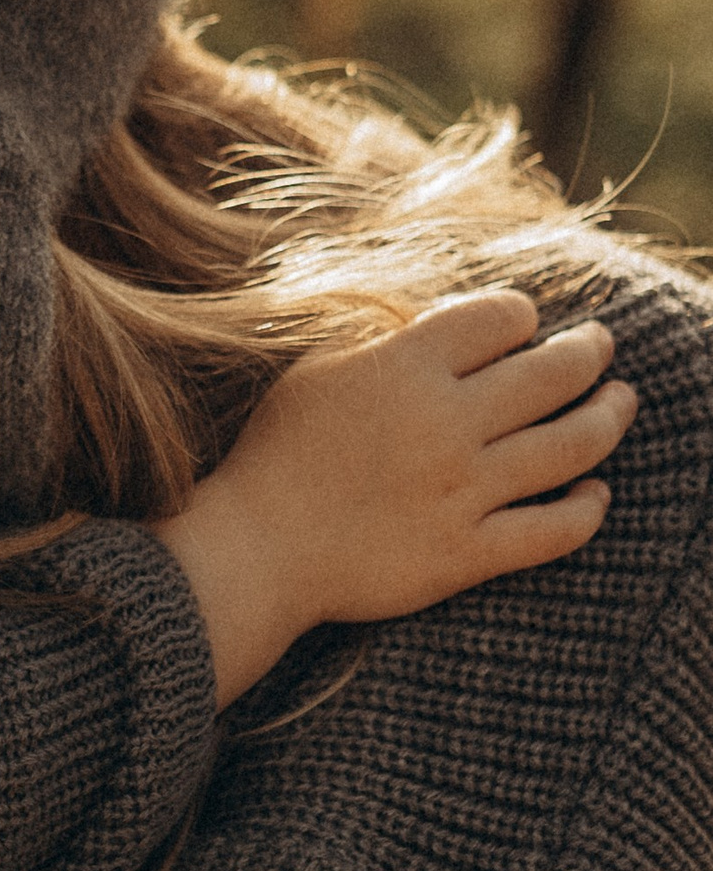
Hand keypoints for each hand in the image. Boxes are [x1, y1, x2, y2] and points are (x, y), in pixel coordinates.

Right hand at [155, 290, 634, 706]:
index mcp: (402, 368)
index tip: (520, 327)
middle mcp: (443, 424)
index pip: (502, 317)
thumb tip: (453, 329)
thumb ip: (386, 342)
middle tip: (599, 347)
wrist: (250, 553)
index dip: (520, 316)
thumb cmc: (274, 457)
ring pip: (573, 445)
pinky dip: (587, 508)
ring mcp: (460, 492)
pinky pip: (555, 530)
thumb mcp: (316, 372)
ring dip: (610, 416)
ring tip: (620, 402)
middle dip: (589, 352)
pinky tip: (594, 494)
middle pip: (555, 372)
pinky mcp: (465, 554)